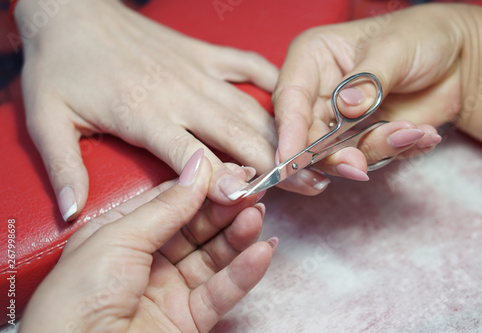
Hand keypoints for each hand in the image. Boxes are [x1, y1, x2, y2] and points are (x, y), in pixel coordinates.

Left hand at [15, 0, 278, 220]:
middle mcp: (179, 95)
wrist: (71, 10)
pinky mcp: (203, 54)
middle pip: (237, 135)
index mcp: (144, 115)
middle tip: (304, 185)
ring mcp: (196, 71)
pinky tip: (290, 99)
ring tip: (307, 155)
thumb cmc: (61, 64)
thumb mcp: (46, 119)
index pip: (195, 159)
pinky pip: (247, 65)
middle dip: (273, 163)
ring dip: (280, 133)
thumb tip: (73, 212)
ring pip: (249, 107)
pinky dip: (272, 82)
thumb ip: (63, 168)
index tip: (251, 202)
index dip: (226, 182)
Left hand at [19, 149, 276, 332]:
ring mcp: (169, 289)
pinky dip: (244, 273)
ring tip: (257, 215)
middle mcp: (148, 258)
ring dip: (238, 236)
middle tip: (252, 191)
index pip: (172, 200)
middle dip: (225, 208)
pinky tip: (261, 253)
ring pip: (213, 257)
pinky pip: (221, 292)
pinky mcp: (187, 320)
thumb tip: (198, 167)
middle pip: (197, 227)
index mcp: (122, 232)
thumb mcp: (119, 237)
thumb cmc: (76, 299)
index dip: (203, 186)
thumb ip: (166, 205)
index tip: (232, 173)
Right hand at [272, 3, 481, 194]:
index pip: (290, 99)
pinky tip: (423, 133)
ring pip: (339, 154)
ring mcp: (341, 121)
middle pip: (307, 137)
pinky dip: (399, 150)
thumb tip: (345, 107)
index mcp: (312, 61)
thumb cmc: (419, 36)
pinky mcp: (364, 139)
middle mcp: (320, 94)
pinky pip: (373, 157)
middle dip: (333, 156)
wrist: (459, 58)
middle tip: (359, 165)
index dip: (289, 132)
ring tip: (413, 131)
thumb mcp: (393, 48)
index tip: (289, 159)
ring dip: (377, 149)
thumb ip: (368, 80)